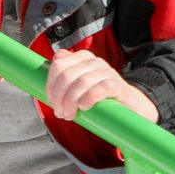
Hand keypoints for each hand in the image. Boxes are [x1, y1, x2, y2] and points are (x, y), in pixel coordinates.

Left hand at [43, 49, 157, 124]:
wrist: (130, 107)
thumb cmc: (100, 98)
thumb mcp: (79, 86)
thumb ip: (64, 79)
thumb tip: (44, 80)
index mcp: (83, 58)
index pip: (59, 64)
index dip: (51, 84)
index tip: (51, 101)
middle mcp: (95, 62)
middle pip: (68, 74)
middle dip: (60, 96)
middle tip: (61, 112)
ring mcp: (108, 72)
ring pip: (82, 82)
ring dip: (71, 102)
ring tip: (70, 115)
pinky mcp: (119, 86)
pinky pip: (101, 88)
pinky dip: (89, 98)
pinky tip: (84, 107)